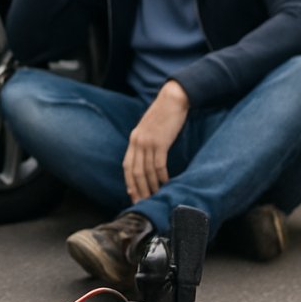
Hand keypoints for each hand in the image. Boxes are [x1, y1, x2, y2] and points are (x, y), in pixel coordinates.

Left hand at [123, 80, 189, 202]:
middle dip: (139, 189)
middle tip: (144, 203)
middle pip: (134, 172)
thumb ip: (145, 142)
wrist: (173, 99)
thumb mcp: (149, 129)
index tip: (132, 195)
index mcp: (133, 139)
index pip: (127, 165)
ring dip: (151, 186)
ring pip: (146, 170)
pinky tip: (166, 184)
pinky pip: (158, 164)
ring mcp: (148, 142)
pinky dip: (161, 177)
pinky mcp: (160, 141)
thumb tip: (146, 159)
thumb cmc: (164, 114)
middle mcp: (137, 142)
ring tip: (156, 197)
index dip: (129, 182)